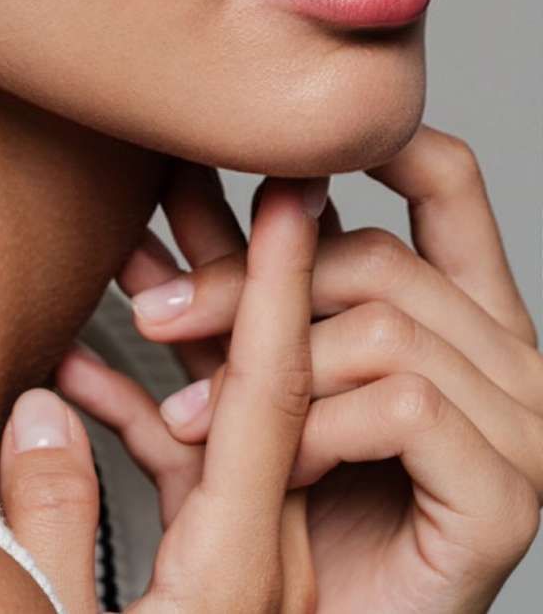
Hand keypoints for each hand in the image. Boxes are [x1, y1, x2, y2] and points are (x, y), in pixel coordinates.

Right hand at [0, 177, 326, 612]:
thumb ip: (54, 523)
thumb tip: (44, 412)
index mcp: (234, 570)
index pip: (272, 396)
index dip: (280, 284)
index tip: (293, 196)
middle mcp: (255, 557)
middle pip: (259, 384)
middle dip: (235, 272)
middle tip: (207, 176)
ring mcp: (235, 565)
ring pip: (220, 418)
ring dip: (180, 331)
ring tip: (138, 244)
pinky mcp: (207, 580)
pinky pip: (186, 472)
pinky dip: (140, 412)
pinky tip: (75, 370)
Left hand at [55, 130, 542, 611]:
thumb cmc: (287, 517)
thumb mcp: (243, 375)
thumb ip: (224, 286)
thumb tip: (162, 180)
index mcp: (458, 315)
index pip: (448, 184)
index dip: (383, 140)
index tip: (287, 140)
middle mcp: (506, 358)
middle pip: (375, 259)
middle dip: (245, 279)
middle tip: (151, 313)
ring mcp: (521, 426)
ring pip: (383, 328)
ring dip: (266, 367)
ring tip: (187, 415)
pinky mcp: (509, 495)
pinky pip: (404, 405)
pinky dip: (320, 430)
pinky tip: (275, 467)